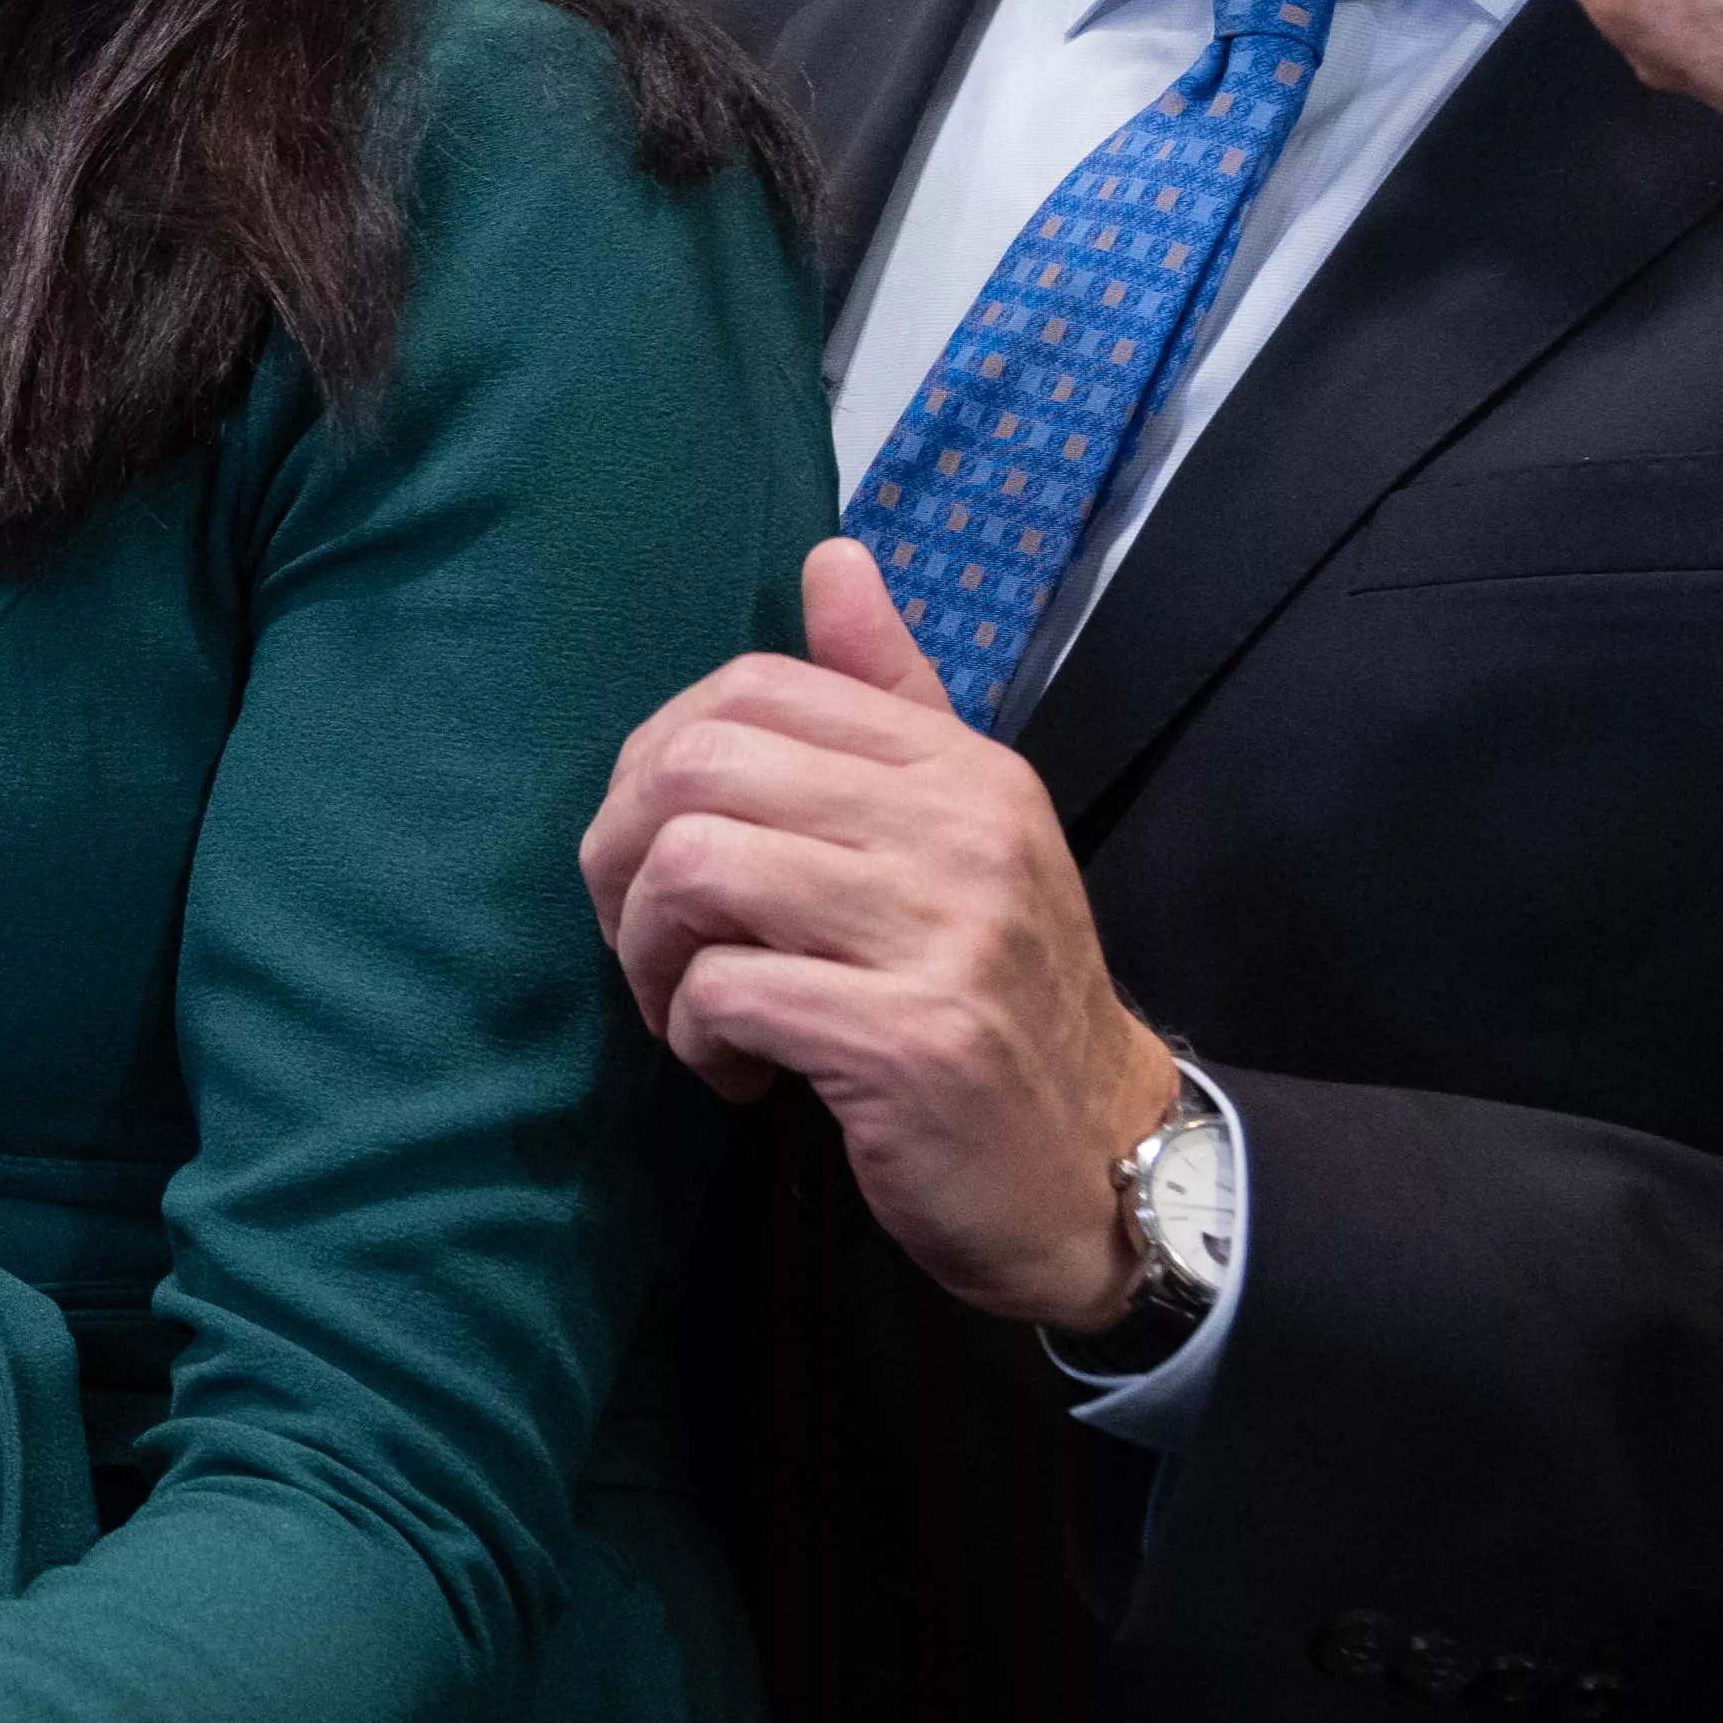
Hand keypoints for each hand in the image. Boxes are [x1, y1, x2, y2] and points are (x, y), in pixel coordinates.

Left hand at [577, 537, 1179, 1334]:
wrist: (1101, 1165)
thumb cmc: (994, 994)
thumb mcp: (959, 833)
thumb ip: (888, 698)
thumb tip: (829, 557)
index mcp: (960, 768)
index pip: (751, 689)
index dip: (653, 768)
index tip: (662, 854)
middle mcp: (961, 831)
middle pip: (694, 769)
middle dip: (620, 859)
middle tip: (646, 941)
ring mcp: (945, 934)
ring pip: (693, 870)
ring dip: (648, 956)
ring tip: (687, 1009)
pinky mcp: (913, 1039)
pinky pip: (726, 991)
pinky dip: (697, 1036)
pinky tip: (741, 1072)